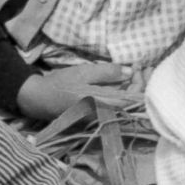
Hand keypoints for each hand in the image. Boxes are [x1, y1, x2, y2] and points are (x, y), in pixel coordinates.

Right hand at [15, 61, 132, 119]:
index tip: (142, 67)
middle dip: (141, 84)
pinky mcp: (98, 114)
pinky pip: (117, 104)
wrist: (39, 99)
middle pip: (132, 103)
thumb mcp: (84, 73)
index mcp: (102, 107)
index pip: (132, 99)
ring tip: (139, 71)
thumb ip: (108, 73)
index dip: (141, 83)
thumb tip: (131, 72)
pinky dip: (125, 92)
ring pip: (126, 104)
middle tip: (145, 67)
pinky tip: (126, 80)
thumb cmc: (61, 84)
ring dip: (135, 88)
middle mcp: (105, 115)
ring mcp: (102, 117)